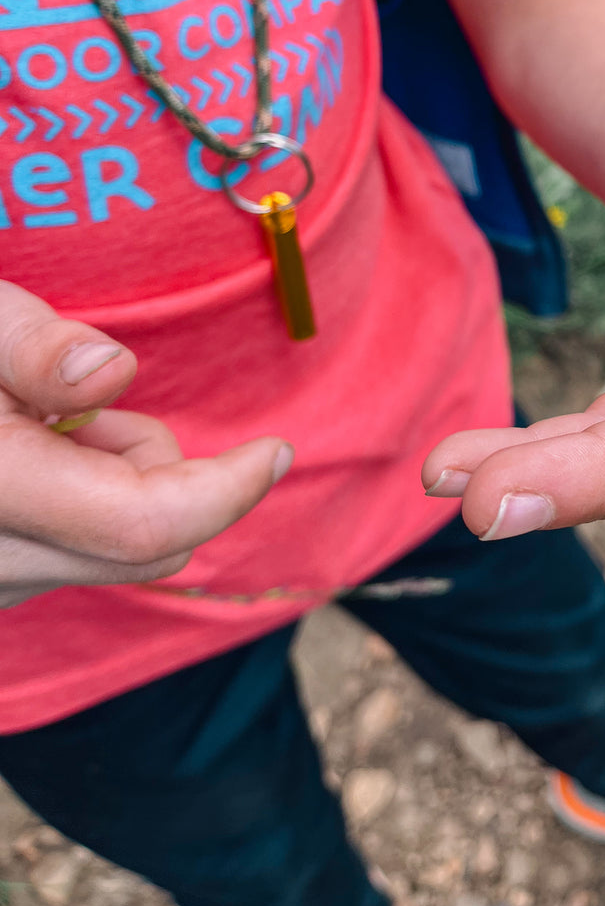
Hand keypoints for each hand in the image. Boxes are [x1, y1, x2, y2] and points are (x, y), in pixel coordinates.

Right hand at [0, 281, 290, 608]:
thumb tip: (113, 374)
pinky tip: (23, 459)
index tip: (277, 448)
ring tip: (37, 423)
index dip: (228, 489)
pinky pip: (76, 557)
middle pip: (148, 547)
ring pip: (115, 552)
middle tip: (88, 406)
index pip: (146, 523)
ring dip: (115, 484)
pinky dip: (82, 507)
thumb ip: (35, 348)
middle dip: (159, 469)